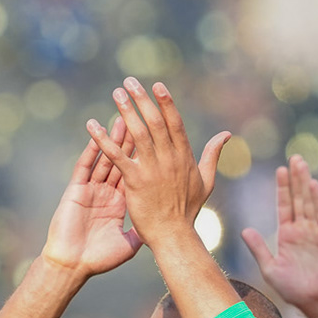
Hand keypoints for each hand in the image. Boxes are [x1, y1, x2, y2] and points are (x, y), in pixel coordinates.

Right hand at [41, 118, 142, 277]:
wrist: (72, 265)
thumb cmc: (98, 259)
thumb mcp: (127, 245)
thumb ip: (141, 231)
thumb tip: (158, 227)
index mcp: (120, 203)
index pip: (135, 174)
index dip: (144, 157)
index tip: (155, 139)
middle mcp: (106, 193)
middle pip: (122, 161)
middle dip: (131, 140)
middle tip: (141, 119)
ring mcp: (91, 189)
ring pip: (105, 158)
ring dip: (113, 138)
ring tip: (123, 117)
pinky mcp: (76, 189)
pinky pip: (85, 165)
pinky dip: (91, 148)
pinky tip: (97, 131)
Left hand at [88, 79, 228, 247]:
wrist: (174, 236)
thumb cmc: (188, 211)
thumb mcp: (206, 180)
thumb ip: (213, 155)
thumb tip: (226, 134)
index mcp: (184, 157)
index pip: (175, 123)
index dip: (166, 103)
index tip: (157, 85)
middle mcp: (169, 159)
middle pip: (155, 122)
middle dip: (142, 99)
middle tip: (129, 81)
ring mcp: (152, 169)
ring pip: (137, 133)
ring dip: (126, 110)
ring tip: (116, 93)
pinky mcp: (135, 181)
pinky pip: (117, 155)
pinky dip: (103, 139)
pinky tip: (92, 125)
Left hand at [241, 155, 317, 317]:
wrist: (314, 301)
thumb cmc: (292, 288)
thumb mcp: (269, 267)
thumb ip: (258, 248)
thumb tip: (244, 230)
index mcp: (287, 235)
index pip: (284, 206)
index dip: (282, 188)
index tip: (279, 170)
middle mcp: (302, 230)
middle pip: (298, 198)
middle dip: (295, 178)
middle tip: (294, 156)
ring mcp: (315, 232)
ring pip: (309, 202)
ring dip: (305, 183)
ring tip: (302, 163)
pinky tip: (313, 186)